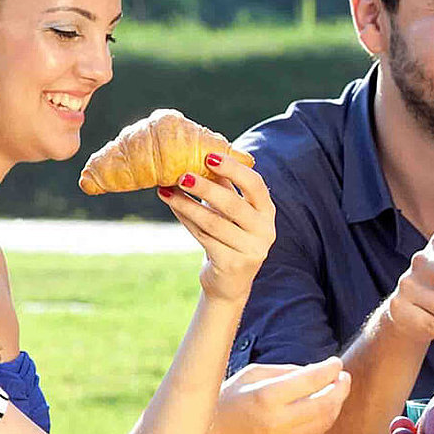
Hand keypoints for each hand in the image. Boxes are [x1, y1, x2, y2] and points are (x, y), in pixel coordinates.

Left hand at [159, 152, 275, 302]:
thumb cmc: (229, 236)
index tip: (209, 156)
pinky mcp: (232, 264)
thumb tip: (199, 151)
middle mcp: (265, 231)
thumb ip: (223, 185)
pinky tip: (173, 206)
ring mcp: (251, 250)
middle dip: (205, 187)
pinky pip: (203, 237)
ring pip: (213, 222)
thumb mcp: (231, 210)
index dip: (233, 169)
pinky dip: (185, 220)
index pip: (255, 185)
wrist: (230, 282)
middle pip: (233, 204)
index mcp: (267, 211)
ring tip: (166, 191)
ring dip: (187, 204)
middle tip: (181, 174)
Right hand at [199, 359, 352, 433]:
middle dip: (340, 388)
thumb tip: (318, 371)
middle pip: (325, 403)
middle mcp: (277, 421)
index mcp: (267, 396)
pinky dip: (325, 419)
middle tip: (344, 376)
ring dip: (336, 404)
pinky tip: (325, 407)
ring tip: (337, 389)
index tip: (336, 362)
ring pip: (324, 421)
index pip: (311, 380)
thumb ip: (286, 371)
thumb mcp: (251, 374)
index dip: (330, 369)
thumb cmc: (228, 399)